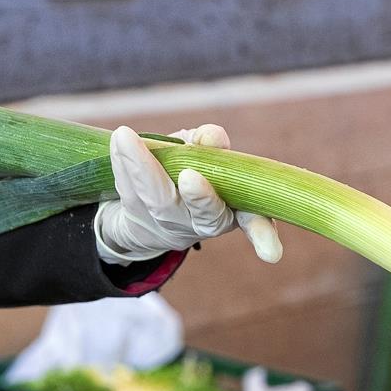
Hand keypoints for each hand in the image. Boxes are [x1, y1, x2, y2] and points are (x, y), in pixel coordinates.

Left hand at [95, 125, 281, 264]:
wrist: (146, 213)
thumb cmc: (188, 175)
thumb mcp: (205, 157)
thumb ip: (209, 144)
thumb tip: (211, 138)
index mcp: (232, 211)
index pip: (253, 223)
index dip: (261, 234)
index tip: (270, 253)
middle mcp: (202, 224)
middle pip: (203, 215)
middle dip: (200, 197)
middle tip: (191, 175)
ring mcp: (168, 223)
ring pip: (158, 200)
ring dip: (144, 168)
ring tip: (127, 137)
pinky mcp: (136, 217)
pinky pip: (130, 192)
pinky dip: (123, 165)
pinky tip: (119, 142)